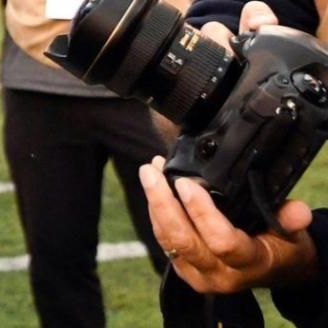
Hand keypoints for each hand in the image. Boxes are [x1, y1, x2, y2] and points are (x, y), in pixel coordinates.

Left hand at [139, 157, 316, 293]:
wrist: (274, 271)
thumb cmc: (283, 247)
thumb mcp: (294, 234)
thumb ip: (291, 220)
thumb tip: (297, 211)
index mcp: (250, 265)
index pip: (221, 241)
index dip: (201, 212)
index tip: (186, 182)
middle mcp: (221, 275)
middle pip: (182, 241)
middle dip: (162, 203)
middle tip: (152, 171)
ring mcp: (199, 275)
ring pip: (167, 241)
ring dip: (155, 204)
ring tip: (150, 172)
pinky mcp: (184, 270)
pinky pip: (164, 242)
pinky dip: (157, 214)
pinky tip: (155, 189)